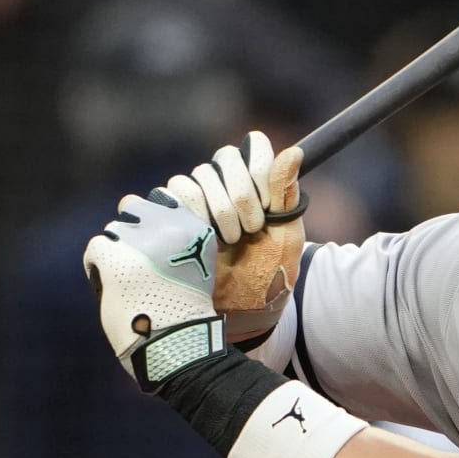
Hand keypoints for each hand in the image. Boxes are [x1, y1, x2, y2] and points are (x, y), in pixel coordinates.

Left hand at [82, 191, 227, 391]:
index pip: (163, 198)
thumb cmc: (184, 310)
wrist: (176, 343)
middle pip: (134, 207)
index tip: (158, 248)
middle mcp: (169, 226)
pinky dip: (98, 266)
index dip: (153, 222)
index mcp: (195, 228)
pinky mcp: (115, 255)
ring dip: (116, 250)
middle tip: (138, 263)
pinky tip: (112, 285)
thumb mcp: (195, 264)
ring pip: (113, 229)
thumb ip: (174, 237)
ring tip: (128, 279)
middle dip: (132, 231)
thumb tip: (134, 210)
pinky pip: (96, 247)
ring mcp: (140, 240)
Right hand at [164, 130, 306, 339]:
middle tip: (252, 229)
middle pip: (220, 162)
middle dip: (240, 196)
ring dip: (215, 209)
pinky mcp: (170, 220)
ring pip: (191, 179)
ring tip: (229, 240)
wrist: (247, 308)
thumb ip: (286, 192)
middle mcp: (219, 186)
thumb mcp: (287, 233)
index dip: (258, 171)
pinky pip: (164, 197)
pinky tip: (201, 236)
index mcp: (250, 183)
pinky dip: (184, 214)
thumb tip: (294, 151)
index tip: (269, 203)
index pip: (249, 149)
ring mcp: (192, 202)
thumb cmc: (271, 271)